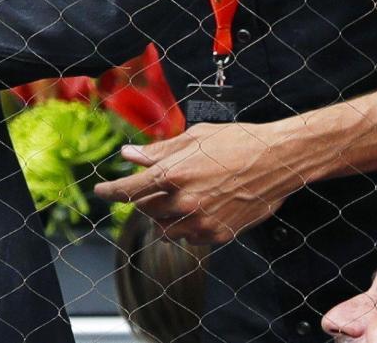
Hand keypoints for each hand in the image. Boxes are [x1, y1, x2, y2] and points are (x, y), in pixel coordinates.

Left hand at [93, 122, 302, 243]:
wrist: (276, 160)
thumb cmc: (234, 141)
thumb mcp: (193, 138)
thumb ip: (158, 151)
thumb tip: (129, 155)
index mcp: (173, 173)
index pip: (129, 190)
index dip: (111, 192)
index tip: (100, 192)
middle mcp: (184, 201)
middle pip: (146, 209)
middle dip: (143, 198)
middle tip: (153, 186)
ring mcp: (201, 221)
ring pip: (164, 229)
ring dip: (162, 216)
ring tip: (175, 198)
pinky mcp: (218, 234)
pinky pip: (189, 238)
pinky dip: (185, 226)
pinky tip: (196, 209)